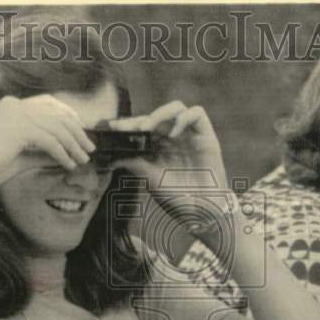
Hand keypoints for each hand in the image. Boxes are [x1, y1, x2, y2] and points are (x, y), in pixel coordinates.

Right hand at [0, 94, 95, 192]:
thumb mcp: (23, 155)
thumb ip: (43, 150)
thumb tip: (68, 151)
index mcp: (11, 105)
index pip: (48, 103)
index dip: (68, 114)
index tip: (82, 130)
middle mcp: (14, 105)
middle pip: (56, 114)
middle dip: (77, 132)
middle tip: (90, 149)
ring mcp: (16, 115)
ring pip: (57, 128)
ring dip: (73, 145)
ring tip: (82, 160)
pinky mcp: (19, 129)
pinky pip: (50, 141)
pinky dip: (63, 154)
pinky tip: (69, 165)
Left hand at [110, 101, 231, 230]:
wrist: (204, 211)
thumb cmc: (179, 199)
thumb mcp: (153, 181)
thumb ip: (136, 166)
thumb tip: (113, 158)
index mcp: (158, 147)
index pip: (142, 128)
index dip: (128, 125)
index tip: (112, 127)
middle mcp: (174, 138)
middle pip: (155, 117)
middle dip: (139, 120)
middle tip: (125, 128)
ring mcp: (190, 135)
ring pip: (176, 108)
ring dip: (160, 114)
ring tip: (147, 128)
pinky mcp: (206, 135)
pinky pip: (197, 113)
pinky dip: (184, 118)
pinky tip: (174, 134)